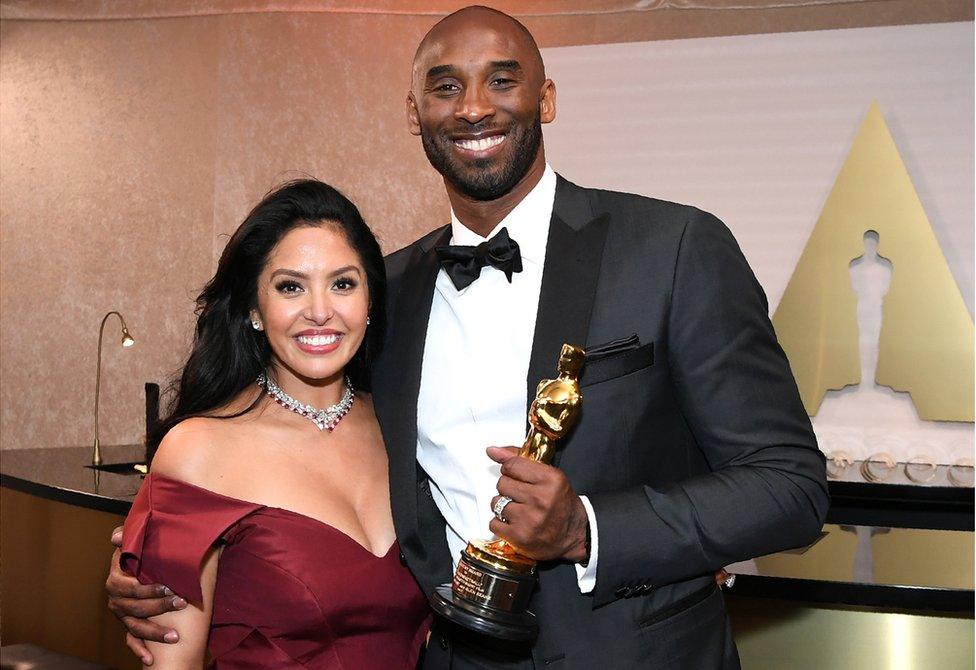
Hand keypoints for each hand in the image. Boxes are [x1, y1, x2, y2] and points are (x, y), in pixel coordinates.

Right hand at [106, 525, 184, 664]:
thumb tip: (116, 537)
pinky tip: (151, 659)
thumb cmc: (143, 549)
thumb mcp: (136, 540)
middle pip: (135, 607)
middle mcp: (116, 598)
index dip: (149, 588)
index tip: (170, 586)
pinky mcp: (129, 624)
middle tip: (181, 603)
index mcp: (116, 578)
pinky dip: (140, 649)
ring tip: (174, 636)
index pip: (130, 587)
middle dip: (159, 607)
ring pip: (135, 626)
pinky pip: (132, 640)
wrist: (143, 561)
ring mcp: (122, 613)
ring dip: (154, 633)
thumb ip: (130, 536)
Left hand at [486, 447, 588, 562]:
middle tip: (522, 496)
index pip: (512, 465)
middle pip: (502, 483)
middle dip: (508, 488)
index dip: (510, 470)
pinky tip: (515, 523)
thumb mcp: (549, 475)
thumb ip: (520, 460)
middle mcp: (540, 498)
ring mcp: (529, 519)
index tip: (516, 475)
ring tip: (519, 510)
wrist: (574, 535)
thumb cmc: (561, 503)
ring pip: (496, 502)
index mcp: (550, 479)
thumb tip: (492, 450)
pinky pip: (493, 523)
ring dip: (503, 506)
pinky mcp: (519, 537)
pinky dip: (501, 524)